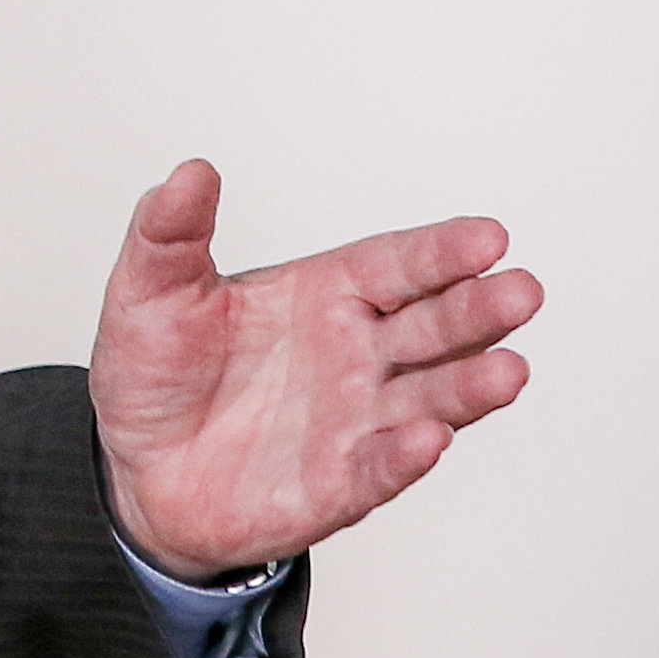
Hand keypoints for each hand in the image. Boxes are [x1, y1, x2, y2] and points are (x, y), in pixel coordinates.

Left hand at [88, 159, 539, 581]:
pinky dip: (403, 457)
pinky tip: (428, 439)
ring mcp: (355, 421)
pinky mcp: (336, 485)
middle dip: (477, 311)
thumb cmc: (158, 373)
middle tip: (521, 291)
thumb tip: (189, 172)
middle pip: (432, 326)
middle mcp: (357, 354)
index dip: (443, 253)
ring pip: (428, 398)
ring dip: (469, 387)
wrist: (137, 469)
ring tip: (508, 371)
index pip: (397, 265)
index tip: (490, 237)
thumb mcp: (148, 293)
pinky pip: (377, 469)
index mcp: (326, 294)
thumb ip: (169, 233)